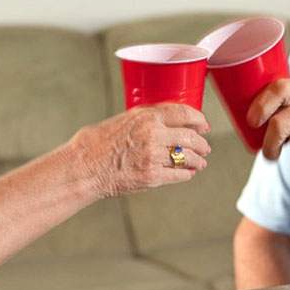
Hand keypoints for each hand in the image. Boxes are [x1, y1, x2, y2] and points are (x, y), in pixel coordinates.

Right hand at [72, 103, 210, 197]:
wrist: (85, 166)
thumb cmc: (97, 142)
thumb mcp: (123, 119)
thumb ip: (145, 119)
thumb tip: (162, 120)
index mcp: (147, 117)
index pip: (183, 113)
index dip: (198, 119)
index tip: (203, 124)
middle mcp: (154, 135)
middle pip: (190, 137)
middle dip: (201, 143)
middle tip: (205, 146)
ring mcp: (154, 157)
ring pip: (187, 157)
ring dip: (198, 160)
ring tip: (200, 162)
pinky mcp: (152, 177)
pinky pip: (178, 174)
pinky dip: (187, 174)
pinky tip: (188, 173)